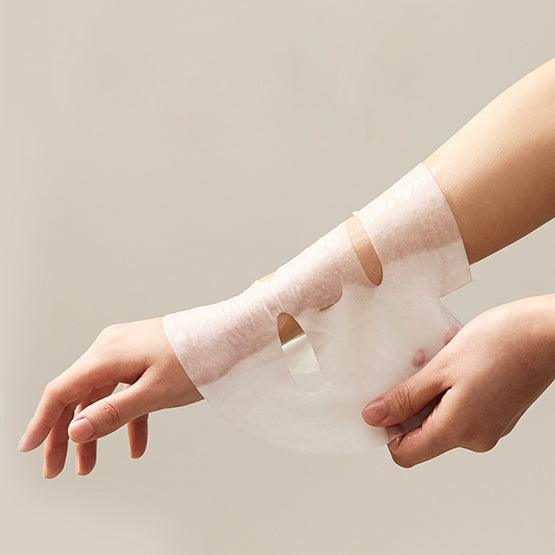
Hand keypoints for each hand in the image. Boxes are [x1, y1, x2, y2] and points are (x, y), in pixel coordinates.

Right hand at [18, 318, 201, 477]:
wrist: (230, 334)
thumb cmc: (197, 358)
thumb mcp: (155, 392)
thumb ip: (114, 412)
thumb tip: (74, 431)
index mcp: (107, 354)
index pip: (63, 391)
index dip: (43, 422)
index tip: (30, 450)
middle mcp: (111, 349)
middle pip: (79, 395)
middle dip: (67, 434)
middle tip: (60, 470)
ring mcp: (128, 351)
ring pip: (102, 395)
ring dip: (97, 430)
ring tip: (90, 467)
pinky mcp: (145, 358)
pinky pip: (127, 391)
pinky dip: (127, 418)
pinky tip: (136, 447)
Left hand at [362, 295, 554, 466]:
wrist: (548, 332)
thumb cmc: (499, 345)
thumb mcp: (440, 369)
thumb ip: (406, 397)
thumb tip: (374, 417)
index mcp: (458, 432)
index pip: (405, 454)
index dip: (388, 429)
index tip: (385, 399)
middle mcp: (475, 438)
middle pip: (423, 432)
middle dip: (412, 398)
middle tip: (417, 364)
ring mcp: (489, 426)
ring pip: (441, 414)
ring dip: (431, 386)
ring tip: (438, 355)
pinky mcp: (497, 412)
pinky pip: (460, 405)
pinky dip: (450, 384)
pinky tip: (455, 357)